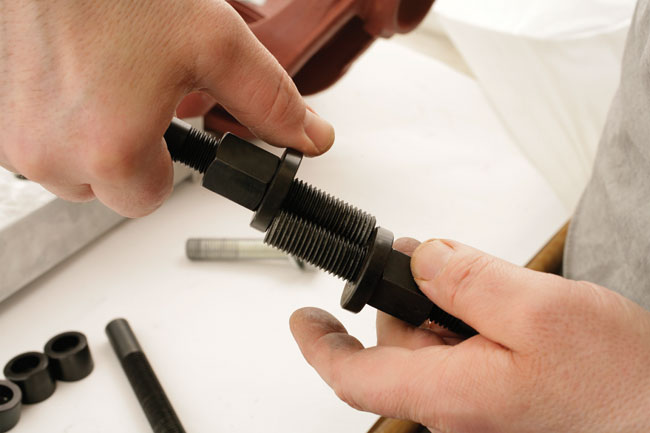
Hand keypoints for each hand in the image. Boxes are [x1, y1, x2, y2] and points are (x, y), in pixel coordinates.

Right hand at [1, 0, 333, 216]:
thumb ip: (267, 101)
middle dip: (127, 152)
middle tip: (132, 95)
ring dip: (89, 137)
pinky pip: (32, 142)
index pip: (145, 201)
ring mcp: (10, 139)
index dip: (161, 165)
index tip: (162, 130)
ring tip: (102, 80)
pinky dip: (55, 120)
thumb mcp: (213, 44)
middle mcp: (50, 154)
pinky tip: (69, 78)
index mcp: (110, 149)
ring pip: (67, 167)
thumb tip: (308, 138)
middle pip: (106, 188)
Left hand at [290, 238, 649, 431]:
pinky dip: (467, 324)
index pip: (353, 376)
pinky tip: (504, 313)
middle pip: (395, 348)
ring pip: (429, 347)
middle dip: (407, 301)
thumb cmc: (621, 383)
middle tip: (440, 267)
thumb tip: (423, 258)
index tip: (303, 320)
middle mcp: (456, 407)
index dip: (319, 346)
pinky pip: (460, 354)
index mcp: (451, 392)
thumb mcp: (541, 309)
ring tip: (493, 293)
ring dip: (445, 309)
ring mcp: (477, 405)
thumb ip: (469, 279)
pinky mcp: (496, 397)